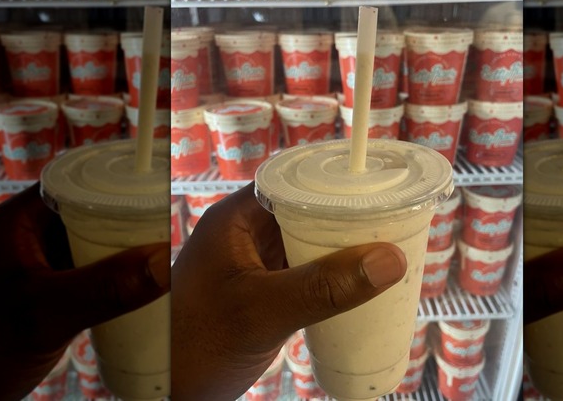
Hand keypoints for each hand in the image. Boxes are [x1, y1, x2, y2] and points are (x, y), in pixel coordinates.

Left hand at [0, 184, 169, 400]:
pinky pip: (93, 266)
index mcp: (21, 219)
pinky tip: (138, 284)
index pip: (80, 182)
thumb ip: (104, 288)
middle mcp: (32, 231)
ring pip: (96, 239)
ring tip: (162, 256)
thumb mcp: (45, 314)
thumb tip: (165, 260)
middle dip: (131, 221)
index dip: (121, 185)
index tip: (159, 197)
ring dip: (126, 248)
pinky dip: (116, 272)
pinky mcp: (52, 286)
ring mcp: (43, 259)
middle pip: (94, 209)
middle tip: (167, 234)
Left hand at [172, 182, 406, 399]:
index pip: (293, 182)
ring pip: (305, 241)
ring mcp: (252, 263)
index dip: (335, 182)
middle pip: (304, 210)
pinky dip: (328, 274)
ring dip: (339, 247)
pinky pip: (301, 270)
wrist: (169, 389)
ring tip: (385, 247)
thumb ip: (323, 287)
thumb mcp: (263, 312)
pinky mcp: (260, 291)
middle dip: (345, 217)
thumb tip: (389, 260)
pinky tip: (356, 284)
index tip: (378, 188)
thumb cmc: (196, 346)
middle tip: (392, 222)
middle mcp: (243, 233)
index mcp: (235, 219)